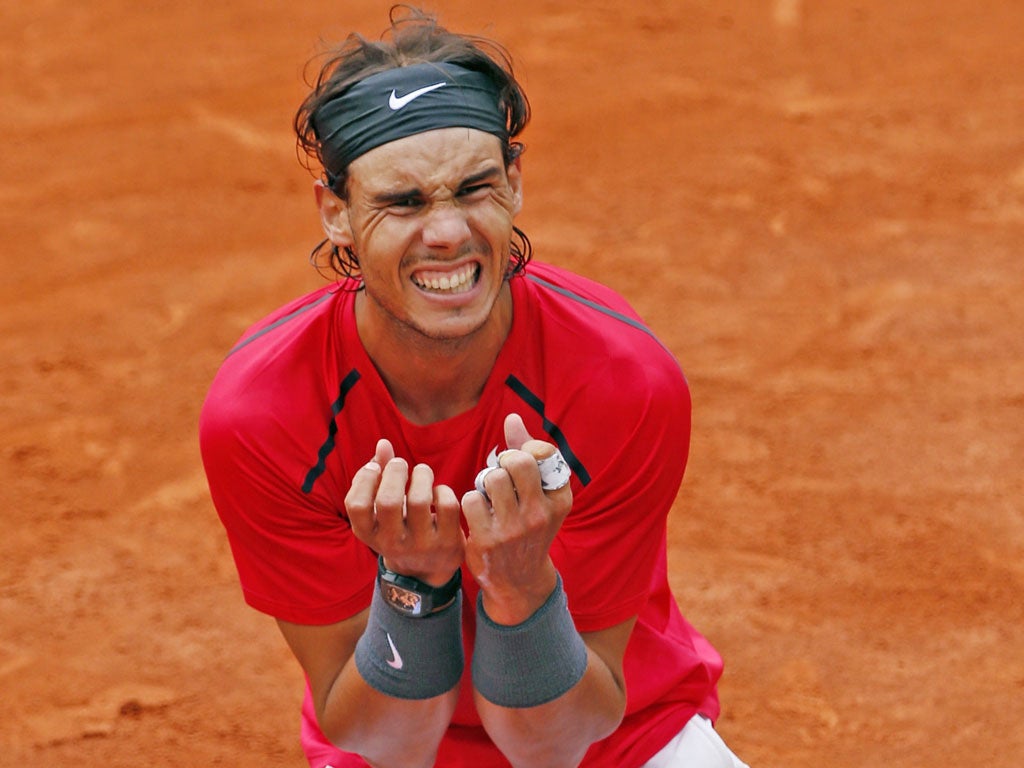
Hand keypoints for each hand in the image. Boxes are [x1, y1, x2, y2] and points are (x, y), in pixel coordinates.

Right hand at [345, 438, 464, 585]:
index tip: (376, 467)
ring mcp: (421, 545)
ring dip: (421, 475)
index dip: (364, 479)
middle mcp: (392, 543)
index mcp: (370, 534)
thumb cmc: (401, 529)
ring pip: (420, 500)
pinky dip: (443, 490)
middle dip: (395, 472)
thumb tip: (383, 444)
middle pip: (388, 501)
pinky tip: (438, 492)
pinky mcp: (447, 543)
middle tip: (401, 464)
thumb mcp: (382, 512)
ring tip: (422, 472)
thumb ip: (380, 477)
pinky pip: (447, 505)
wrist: (427, 572)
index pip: (356, 505)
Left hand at [462, 414, 572, 623]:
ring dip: (485, 483)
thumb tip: (511, 418)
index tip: (518, 463)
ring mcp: (514, 529)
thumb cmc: (528, 527)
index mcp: (559, 499)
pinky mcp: (488, 540)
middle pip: (515, 462)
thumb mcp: (540, 496)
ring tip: (490, 496)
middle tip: (501, 476)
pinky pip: (471, 499)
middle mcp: (540, 514)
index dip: (525, 449)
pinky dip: (471, 502)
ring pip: (491, 478)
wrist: (519, 580)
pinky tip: (479, 514)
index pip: (542, 453)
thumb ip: (526, 454)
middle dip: (503, 463)